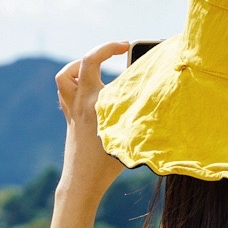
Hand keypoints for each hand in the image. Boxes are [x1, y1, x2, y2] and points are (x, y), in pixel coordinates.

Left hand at [44, 41, 130, 227]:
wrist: (81, 183)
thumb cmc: (106, 165)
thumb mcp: (129, 136)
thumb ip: (143, 115)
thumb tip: (164, 98)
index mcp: (92, 101)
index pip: (93, 61)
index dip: (110, 47)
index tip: (126, 45)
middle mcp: (79, 102)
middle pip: (77, 65)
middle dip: (98, 52)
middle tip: (118, 50)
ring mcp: (72, 111)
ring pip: (64, 78)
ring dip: (79, 67)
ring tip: (98, 67)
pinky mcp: (70, 120)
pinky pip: (65, 93)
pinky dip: (77, 83)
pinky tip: (93, 88)